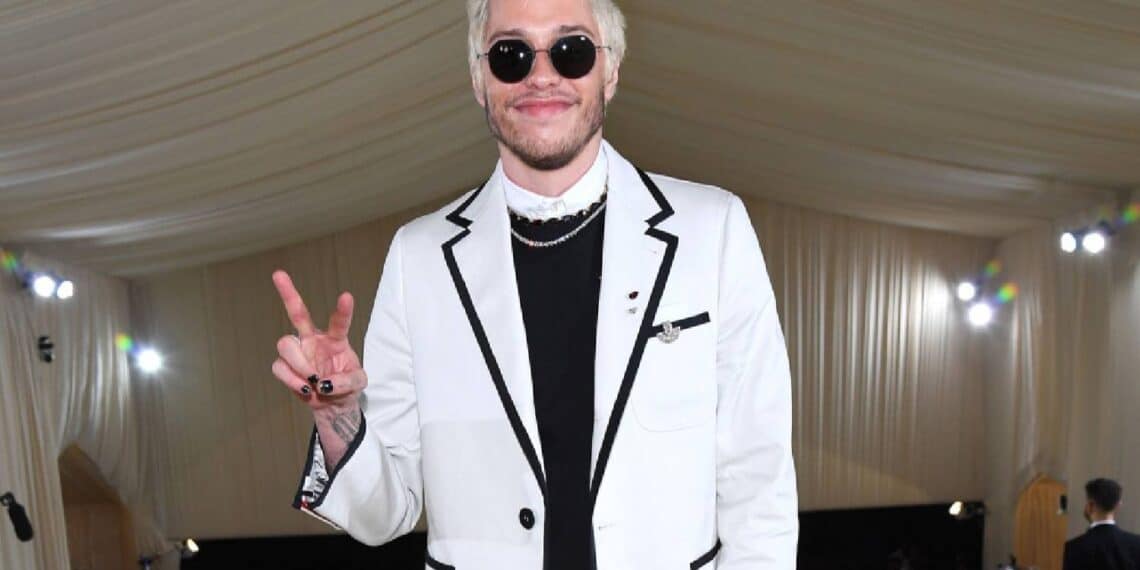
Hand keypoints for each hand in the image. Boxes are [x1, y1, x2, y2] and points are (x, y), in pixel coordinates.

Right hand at [270, 270, 365, 414]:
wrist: (331, 404)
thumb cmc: (346, 386)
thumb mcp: (358, 384)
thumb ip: (347, 381)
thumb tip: (325, 383)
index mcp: (335, 339)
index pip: (339, 321)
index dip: (343, 310)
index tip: (346, 296)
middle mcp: (313, 339)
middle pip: (297, 312)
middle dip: (287, 293)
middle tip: (278, 274)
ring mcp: (298, 351)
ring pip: (285, 344)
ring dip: (299, 364)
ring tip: (312, 380)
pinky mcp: (285, 366)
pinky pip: (280, 366)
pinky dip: (292, 380)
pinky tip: (305, 388)